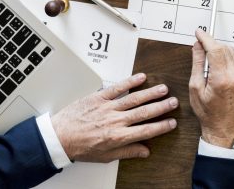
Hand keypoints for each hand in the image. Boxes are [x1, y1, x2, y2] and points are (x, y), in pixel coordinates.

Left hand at [51, 73, 177, 161]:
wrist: (59, 137)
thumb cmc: (80, 147)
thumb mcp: (105, 156)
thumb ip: (127, 152)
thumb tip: (144, 151)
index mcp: (118, 137)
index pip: (146, 131)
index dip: (161, 126)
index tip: (171, 122)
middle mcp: (115, 121)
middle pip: (144, 112)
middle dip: (161, 107)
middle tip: (174, 102)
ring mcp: (107, 108)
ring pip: (134, 99)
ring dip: (151, 93)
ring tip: (163, 89)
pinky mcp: (99, 98)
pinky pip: (117, 88)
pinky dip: (130, 82)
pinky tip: (141, 77)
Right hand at [188, 29, 233, 147]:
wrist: (223, 127)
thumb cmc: (207, 112)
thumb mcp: (195, 88)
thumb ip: (197, 64)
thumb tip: (197, 47)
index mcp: (222, 78)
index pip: (215, 49)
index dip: (206, 38)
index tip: (198, 32)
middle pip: (224, 48)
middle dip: (211, 43)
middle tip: (199, 46)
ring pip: (230, 52)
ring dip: (218, 49)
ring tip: (206, 59)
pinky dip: (224, 56)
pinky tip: (215, 65)